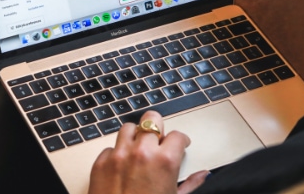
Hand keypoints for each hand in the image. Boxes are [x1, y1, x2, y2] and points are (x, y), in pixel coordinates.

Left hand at [89, 110, 208, 193]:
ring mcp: (118, 155)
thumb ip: (190, 184)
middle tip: (159, 141)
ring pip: (128, 128)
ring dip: (136, 136)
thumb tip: (203, 175)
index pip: (177, 135)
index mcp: (164, 161)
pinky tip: (122, 166)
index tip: (180, 144)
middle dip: (157, 128)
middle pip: (151, 119)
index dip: (181, 140)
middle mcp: (141, 152)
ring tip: (139, 149)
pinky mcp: (100, 163)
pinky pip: (110, 148)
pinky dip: (117, 153)